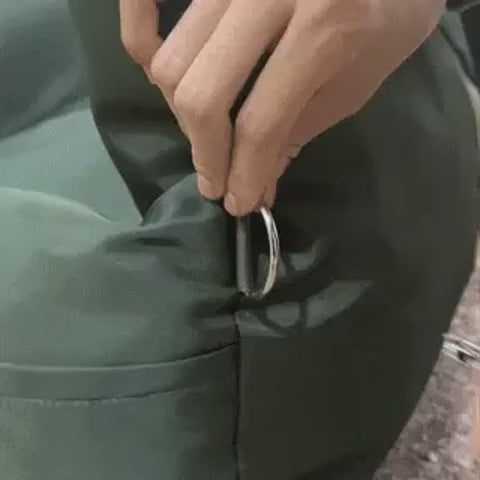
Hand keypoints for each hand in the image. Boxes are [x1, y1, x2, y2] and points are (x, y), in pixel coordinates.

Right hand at [120, 0, 444, 215]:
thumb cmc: (386, 22)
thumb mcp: (352, 87)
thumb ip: (294, 133)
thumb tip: (253, 184)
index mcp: (323, 27)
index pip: (260, 123)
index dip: (244, 174)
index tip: (239, 203)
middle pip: (201, 93)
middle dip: (206, 153)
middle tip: (216, 180)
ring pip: (172, 60)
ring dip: (184, 115)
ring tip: (208, 137)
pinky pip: (144, 3)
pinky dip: (138, 34)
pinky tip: (149, 64)